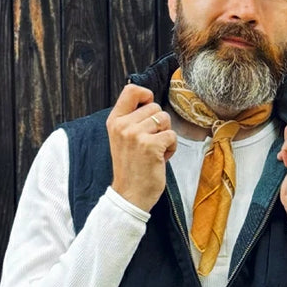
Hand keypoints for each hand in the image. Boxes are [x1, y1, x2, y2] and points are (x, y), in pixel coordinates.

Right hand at [107, 85, 176, 210]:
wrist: (129, 196)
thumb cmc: (131, 168)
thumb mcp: (122, 139)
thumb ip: (131, 119)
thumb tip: (149, 100)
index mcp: (114, 121)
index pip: (131, 90)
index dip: (146, 95)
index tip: (149, 107)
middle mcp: (123, 125)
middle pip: (155, 106)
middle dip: (159, 124)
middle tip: (150, 143)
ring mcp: (136, 134)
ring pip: (165, 119)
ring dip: (165, 136)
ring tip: (155, 151)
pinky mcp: (151, 145)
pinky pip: (172, 135)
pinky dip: (171, 148)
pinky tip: (160, 159)